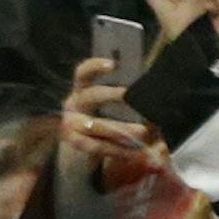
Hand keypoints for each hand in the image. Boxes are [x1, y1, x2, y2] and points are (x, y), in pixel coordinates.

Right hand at [56, 55, 160, 183]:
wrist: (78, 153)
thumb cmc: (100, 122)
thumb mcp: (104, 107)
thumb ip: (121, 99)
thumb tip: (146, 91)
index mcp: (81, 90)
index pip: (83, 73)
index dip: (95, 66)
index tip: (113, 64)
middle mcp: (73, 104)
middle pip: (91, 96)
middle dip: (111, 95)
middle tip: (130, 95)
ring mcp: (71, 125)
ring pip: (97, 125)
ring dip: (122, 129)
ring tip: (143, 132)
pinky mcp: (77, 144)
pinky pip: (100, 146)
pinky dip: (119, 149)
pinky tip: (136, 152)